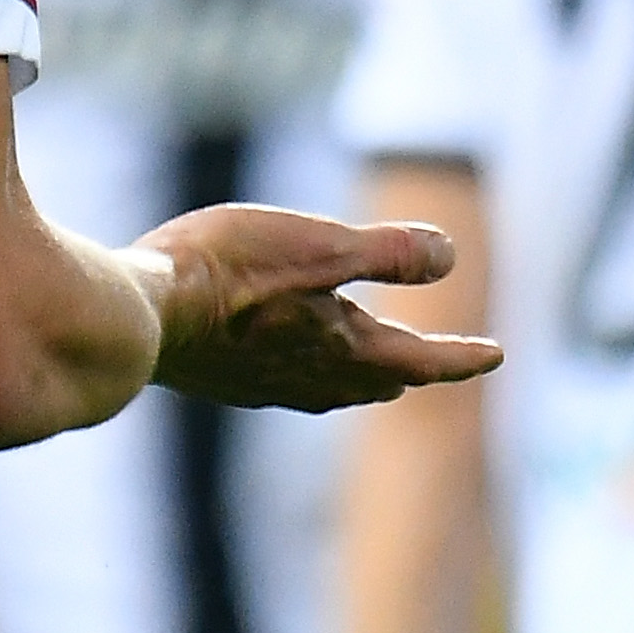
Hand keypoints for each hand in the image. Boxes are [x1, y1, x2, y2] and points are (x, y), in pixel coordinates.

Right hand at [138, 203, 501, 411]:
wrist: (138, 315)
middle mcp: (311, 377)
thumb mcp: (319, 244)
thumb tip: (449, 255)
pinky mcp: (221, 379)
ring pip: (330, 388)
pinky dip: (304, 372)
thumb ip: (388, 252)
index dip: (462, 354)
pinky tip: (279, 363)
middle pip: (378, 381)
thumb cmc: (230, 273)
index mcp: (347, 348)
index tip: (495, 353)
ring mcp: (262, 385)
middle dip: (409, 370)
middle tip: (432, 362)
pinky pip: (282, 384)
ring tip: (366, 370)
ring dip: (359, 377)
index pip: (423, 359)